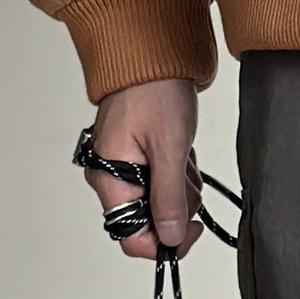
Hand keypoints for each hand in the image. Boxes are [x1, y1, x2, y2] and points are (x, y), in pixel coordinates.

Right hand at [84, 79, 203, 259]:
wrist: (152, 55)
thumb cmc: (154, 90)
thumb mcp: (170, 150)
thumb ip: (170, 199)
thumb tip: (171, 237)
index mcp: (109, 179)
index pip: (131, 238)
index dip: (165, 243)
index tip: (191, 229)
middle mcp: (110, 179)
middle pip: (149, 223)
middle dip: (176, 205)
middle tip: (185, 173)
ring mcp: (124, 170)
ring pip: (161, 205)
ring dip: (181, 187)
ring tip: (182, 156)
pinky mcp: (138, 162)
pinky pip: (164, 185)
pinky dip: (179, 174)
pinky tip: (180, 152)